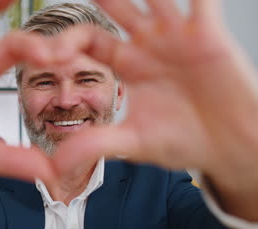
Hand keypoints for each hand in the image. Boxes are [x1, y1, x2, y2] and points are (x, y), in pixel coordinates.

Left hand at [53, 0, 257, 218]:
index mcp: (127, 65)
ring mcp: (177, 36)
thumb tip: (54, 163)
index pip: (89, 39)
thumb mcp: (133, 142)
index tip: (50, 52)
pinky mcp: (207, 35)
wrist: (227, 149)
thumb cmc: (184, 142)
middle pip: (115, 7)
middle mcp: (148, 45)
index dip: (67, 40)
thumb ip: (94, 144)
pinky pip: (202, 1)